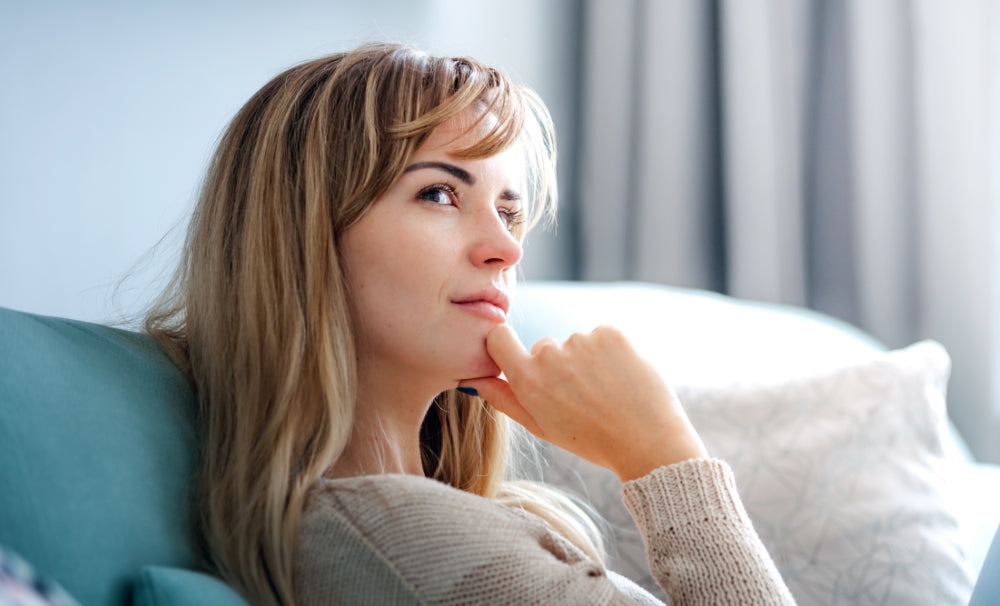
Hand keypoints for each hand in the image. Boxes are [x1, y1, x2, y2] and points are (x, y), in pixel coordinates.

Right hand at [460, 324, 707, 481]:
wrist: (648, 443)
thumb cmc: (592, 440)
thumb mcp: (542, 426)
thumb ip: (504, 399)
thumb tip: (474, 379)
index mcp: (528, 380)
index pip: (498, 338)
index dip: (505, 345)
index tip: (517, 356)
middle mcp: (550, 355)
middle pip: (543, 347)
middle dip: (557, 367)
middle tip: (582, 398)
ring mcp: (581, 341)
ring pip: (576, 344)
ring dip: (587, 361)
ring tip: (606, 393)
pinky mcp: (611, 333)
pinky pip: (601, 336)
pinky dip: (610, 353)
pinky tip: (621, 379)